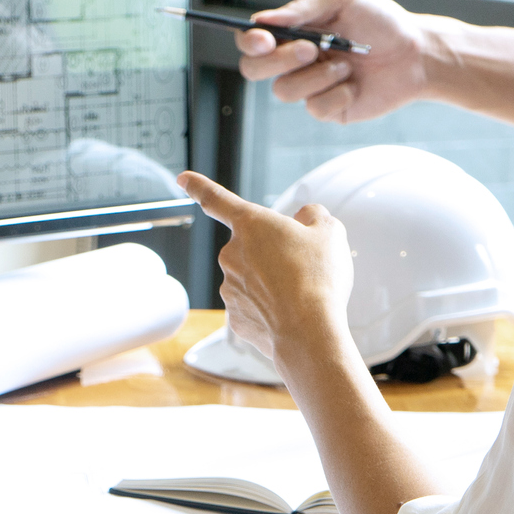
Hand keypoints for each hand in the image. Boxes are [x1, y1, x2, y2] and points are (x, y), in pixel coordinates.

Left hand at [176, 170, 354, 367]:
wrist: (309, 334)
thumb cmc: (318, 279)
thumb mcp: (330, 232)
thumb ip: (314, 216)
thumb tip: (305, 218)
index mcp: (251, 224)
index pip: (217, 199)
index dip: (199, 186)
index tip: (183, 179)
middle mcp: (232, 254)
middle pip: (252, 247)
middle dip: (273, 253)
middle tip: (302, 267)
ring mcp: (230, 287)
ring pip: (254, 278)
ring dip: (273, 282)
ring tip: (301, 293)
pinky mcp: (235, 317)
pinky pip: (255, 306)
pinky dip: (271, 309)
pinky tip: (290, 313)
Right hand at [237, 0, 432, 123]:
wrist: (415, 54)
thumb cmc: (381, 21)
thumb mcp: (344, 0)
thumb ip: (304, 8)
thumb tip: (264, 19)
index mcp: (293, 31)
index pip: (251, 38)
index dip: (249, 41)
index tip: (265, 39)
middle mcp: (294, 60)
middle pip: (254, 69)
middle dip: (279, 60)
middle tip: (312, 49)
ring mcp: (308, 86)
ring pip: (284, 91)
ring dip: (317, 76)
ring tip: (347, 65)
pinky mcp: (326, 108)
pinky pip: (315, 108)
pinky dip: (337, 94)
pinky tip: (355, 85)